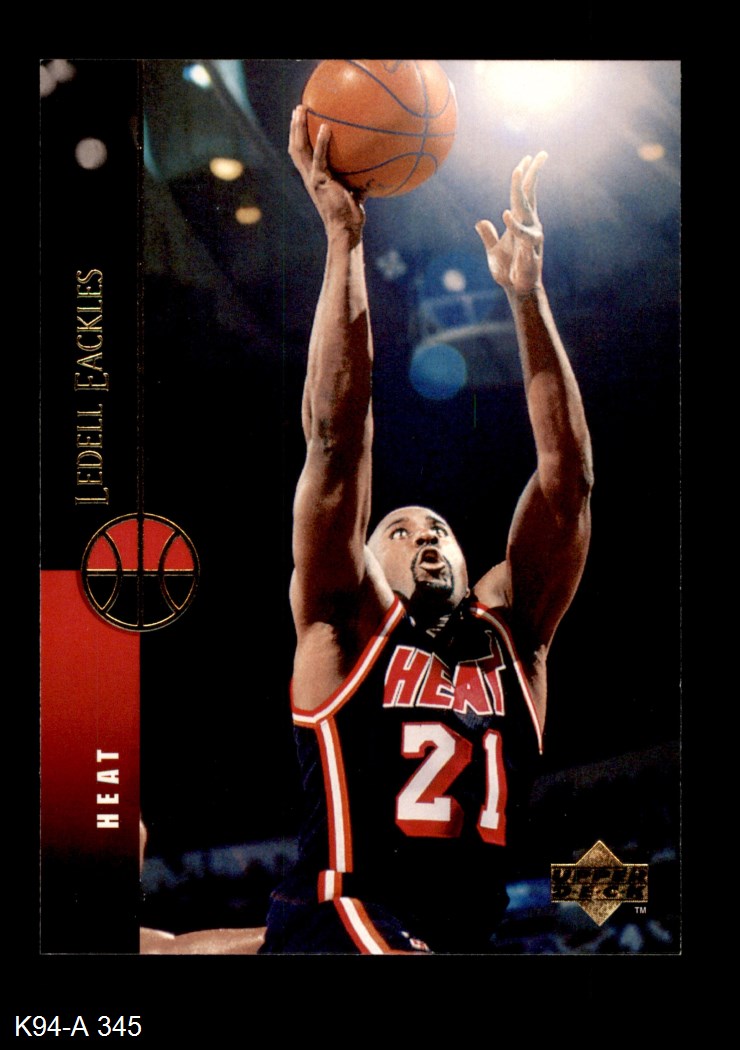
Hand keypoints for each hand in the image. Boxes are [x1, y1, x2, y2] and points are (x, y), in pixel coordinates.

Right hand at [289, 105, 365, 245]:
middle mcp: (309, 178)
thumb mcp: (355, 194)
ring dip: (299, 128)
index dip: (298, 138)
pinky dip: (321, 143)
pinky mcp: (320, 182)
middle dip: (294, 127)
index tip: (301, 120)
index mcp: (315, 179)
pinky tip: (325, 128)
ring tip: (302, 110)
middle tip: (298, 107)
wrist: (345, 231)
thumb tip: (376, 172)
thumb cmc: (351, 217)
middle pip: (295, 148)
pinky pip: (319, 158)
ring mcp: (313, 179)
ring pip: (299, 149)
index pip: (302, 155)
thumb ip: (360, 182)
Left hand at [476, 152, 546, 295]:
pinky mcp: (530, 251)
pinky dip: (514, 225)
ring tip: (516, 171)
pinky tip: (505, 214)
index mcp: (521, 222)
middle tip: (539, 153)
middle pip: (530, 194)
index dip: (525, 177)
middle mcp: (530, 225)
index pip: (524, 195)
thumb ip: (488, 236)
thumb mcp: (493, 251)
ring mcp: (532, 237)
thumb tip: (480, 222)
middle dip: (533, 173)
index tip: (528, 158)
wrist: (517, 289)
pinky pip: (522, 235)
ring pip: (526, 209)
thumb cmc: (509, 270)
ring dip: (520, 190)